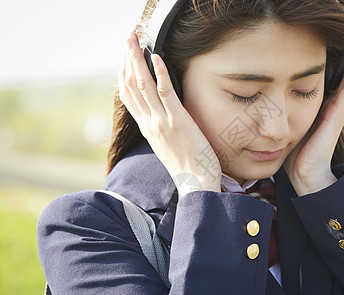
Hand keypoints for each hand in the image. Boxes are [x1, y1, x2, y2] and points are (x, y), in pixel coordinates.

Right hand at [118, 32, 220, 193]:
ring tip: (134, 39)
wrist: (195, 184)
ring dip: (137, 59)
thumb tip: (161, 114)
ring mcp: (161, 121)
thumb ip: (160, 127)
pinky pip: (166, 92)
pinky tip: (157, 57)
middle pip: (131, 85)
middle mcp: (149, 122)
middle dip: (127, 58)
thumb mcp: (166, 144)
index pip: (128, 96)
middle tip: (126, 37)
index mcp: (146, 127)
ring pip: (143, 85)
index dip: (124, 73)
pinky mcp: (178, 121)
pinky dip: (160, 73)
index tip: (125, 56)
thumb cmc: (185, 166)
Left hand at [283, 55, 343, 195]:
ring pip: (342, 84)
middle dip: (332, 67)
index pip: (314, 88)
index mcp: (312, 113)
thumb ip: (281, 119)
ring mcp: (333, 113)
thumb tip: (265, 110)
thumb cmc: (292, 155)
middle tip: (334, 46)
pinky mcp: (337, 116)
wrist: (304, 173)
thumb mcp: (286, 130)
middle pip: (331, 84)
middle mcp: (325, 111)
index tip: (313, 57)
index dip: (314, 73)